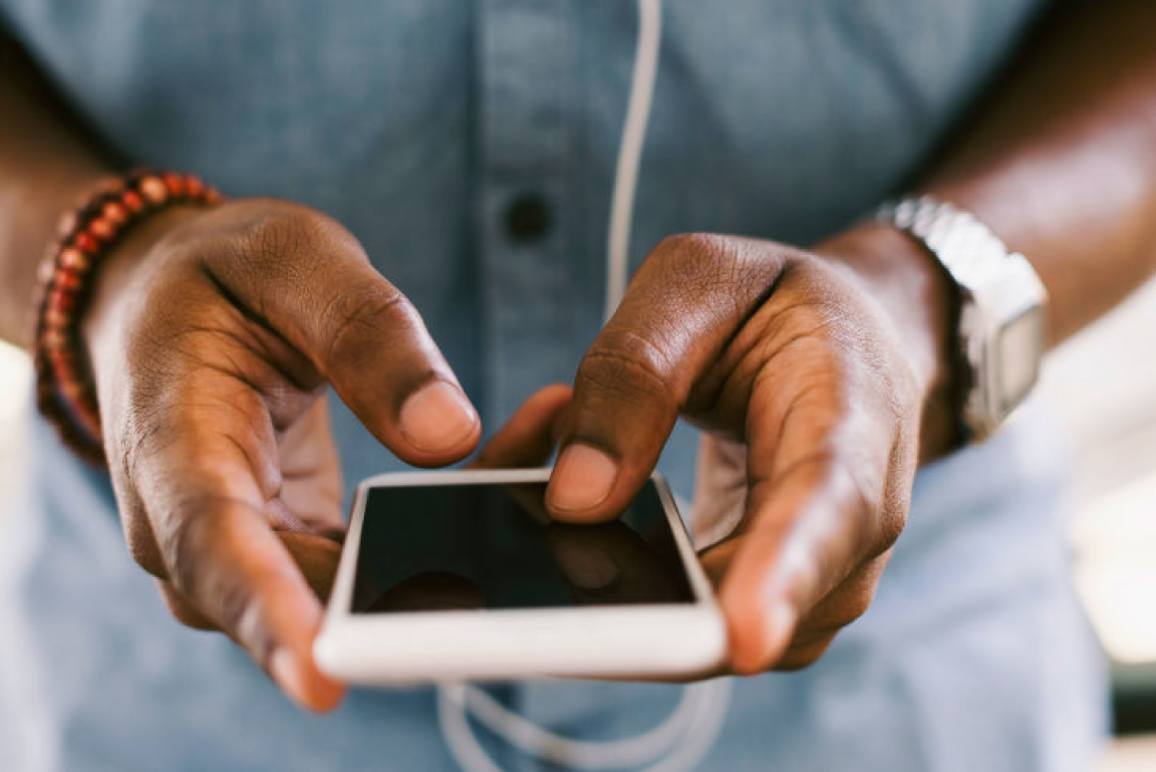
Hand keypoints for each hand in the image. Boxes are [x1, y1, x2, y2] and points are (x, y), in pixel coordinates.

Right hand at [83, 199, 481, 709]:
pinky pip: (374, 565)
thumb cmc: (223, 276)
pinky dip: (447, 527)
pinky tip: (516, 469)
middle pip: (295, 597)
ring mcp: (247, 545)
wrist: (174, 303)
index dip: (267, 614)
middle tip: (525, 567)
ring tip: (542, 476)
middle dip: (409, 598)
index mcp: (172, 442)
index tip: (326, 675)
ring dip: (452, 547)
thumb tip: (447, 435)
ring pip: (351, 591)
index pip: (211, 546)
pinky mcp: (295, 546)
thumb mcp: (294, 261)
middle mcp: (195, 521)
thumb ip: (366, 336)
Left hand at [544, 225, 954, 673]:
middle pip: (756, 607)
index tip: (740, 638)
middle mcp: (853, 521)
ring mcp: (815, 578)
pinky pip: (679, 621)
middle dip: (632, 604)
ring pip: (702, 636)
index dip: (783, 574)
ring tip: (536, 469)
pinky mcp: (765, 599)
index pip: (828, 505)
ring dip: (600, 568)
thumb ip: (635, 375)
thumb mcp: (699, 282)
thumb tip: (575, 499)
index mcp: (852, 415)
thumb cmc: (778, 305)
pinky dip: (608, 570)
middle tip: (525, 548)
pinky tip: (571, 498)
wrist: (850, 342)